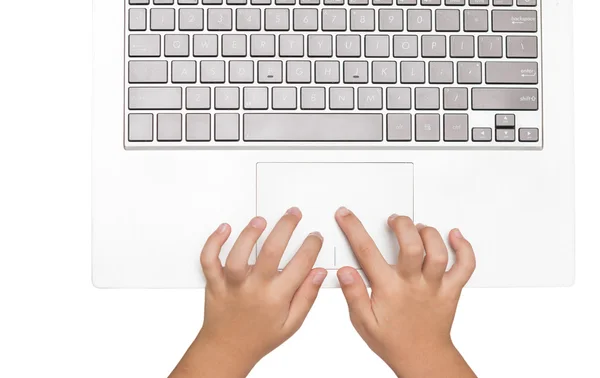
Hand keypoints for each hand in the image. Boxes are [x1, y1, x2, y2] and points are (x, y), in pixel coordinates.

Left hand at [170, 208, 326, 377]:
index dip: (311, 247)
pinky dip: (213, 243)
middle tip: (293, 214)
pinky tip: (224, 229)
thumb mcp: (292, 323)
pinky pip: (209, 260)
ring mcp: (232, 286)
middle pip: (271, 253)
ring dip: (249, 235)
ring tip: (260, 221)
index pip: (300, 266)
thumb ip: (307, 296)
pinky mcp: (214, 283)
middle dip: (286, 228)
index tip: (315, 236)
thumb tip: (319, 273)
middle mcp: (254, 289)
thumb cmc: (260, 336)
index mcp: (276, 298)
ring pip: (238, 256)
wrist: (227, 349)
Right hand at [334, 207, 476, 377]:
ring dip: (428, 233)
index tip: (346, 215)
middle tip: (393, 220)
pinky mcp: (452, 290)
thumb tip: (346, 271)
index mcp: (389, 290)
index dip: (354, 229)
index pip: (367, 252)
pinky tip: (455, 236)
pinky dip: (464, 248)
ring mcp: (435, 286)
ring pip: (438, 252)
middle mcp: (414, 284)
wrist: (423, 358)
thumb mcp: (363, 321)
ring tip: (418, 228)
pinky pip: (465, 266)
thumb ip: (354, 294)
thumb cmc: (393, 340)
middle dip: (401, 224)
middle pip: (411, 245)